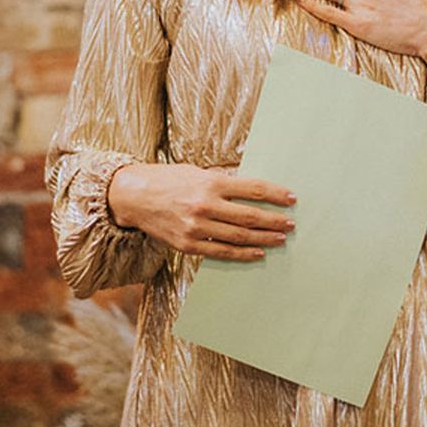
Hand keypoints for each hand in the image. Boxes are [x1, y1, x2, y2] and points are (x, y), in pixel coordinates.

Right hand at [107, 162, 295, 261]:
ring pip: (239, 237)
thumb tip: (252, 189)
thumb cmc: (169, 179)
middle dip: (275, 221)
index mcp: (210, 182)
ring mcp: (197, 227)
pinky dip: (243, 254)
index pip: (252, 189)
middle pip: (250, 216)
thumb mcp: (198, 172)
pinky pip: (221, 252)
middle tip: (291, 224)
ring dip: (264, 239)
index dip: (276, 195)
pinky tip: (258, 253)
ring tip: (281, 238)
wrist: (134, 196)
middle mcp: (205, 205)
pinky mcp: (189, 244)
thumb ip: (223, 181)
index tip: (292, 199)